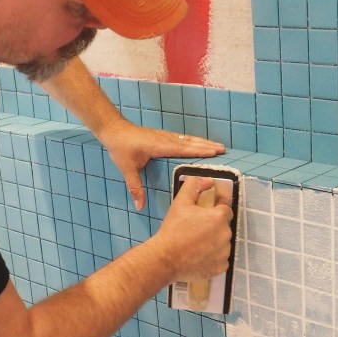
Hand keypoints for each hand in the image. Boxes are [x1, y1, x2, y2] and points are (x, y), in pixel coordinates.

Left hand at [98, 119, 224, 210]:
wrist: (114, 129)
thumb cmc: (120, 147)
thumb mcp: (126, 168)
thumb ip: (135, 187)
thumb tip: (139, 206)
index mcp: (159, 146)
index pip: (182, 148)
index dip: (198, 150)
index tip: (213, 152)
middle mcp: (165, 139)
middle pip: (190, 142)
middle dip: (207, 145)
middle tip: (223, 149)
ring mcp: (165, 136)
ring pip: (188, 138)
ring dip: (203, 142)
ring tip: (218, 146)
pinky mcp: (163, 136)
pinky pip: (183, 138)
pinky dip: (195, 141)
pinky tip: (201, 143)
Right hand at [152, 176, 232, 282]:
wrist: (165, 259)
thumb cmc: (173, 230)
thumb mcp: (180, 203)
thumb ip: (194, 186)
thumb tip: (208, 181)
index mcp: (219, 217)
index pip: (225, 208)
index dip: (216, 208)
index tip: (206, 212)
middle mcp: (226, 234)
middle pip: (224, 226)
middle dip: (214, 225)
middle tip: (196, 229)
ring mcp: (224, 253)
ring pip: (223, 243)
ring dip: (214, 241)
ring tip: (197, 244)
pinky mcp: (221, 267)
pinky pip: (221, 258)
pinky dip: (213, 256)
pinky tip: (200, 255)